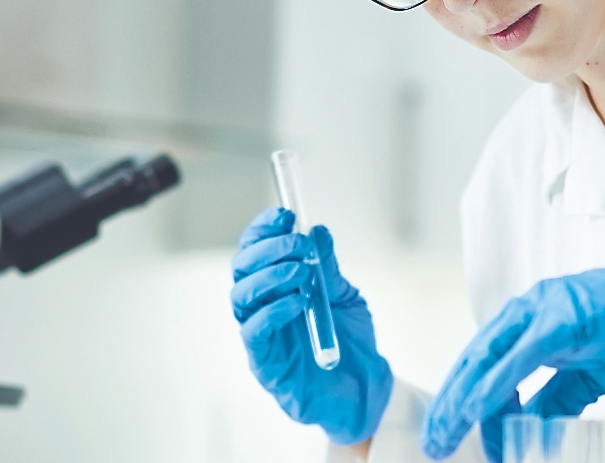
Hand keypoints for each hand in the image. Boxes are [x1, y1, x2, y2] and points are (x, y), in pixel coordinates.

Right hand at [231, 207, 393, 444]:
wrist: (364, 388)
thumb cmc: (349, 343)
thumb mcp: (344, 296)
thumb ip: (328, 267)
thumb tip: (317, 231)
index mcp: (276, 286)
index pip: (256, 250)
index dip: (263, 229)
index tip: (285, 215)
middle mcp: (261, 306)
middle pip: (242, 267)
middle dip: (268, 248)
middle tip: (298, 246)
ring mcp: (260, 334)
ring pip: (241, 296)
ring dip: (270, 276)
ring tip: (301, 273)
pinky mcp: (263, 362)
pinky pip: (254, 331)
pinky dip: (273, 311)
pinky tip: (298, 303)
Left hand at [420, 244, 604, 459]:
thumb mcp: (590, 375)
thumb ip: (555, 397)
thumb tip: (530, 427)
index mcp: (532, 322)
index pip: (484, 363)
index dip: (461, 397)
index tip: (449, 431)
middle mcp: (528, 311)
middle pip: (475, 361)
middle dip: (450, 403)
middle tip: (435, 441)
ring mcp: (544, 311)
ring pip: (487, 358)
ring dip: (463, 400)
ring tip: (447, 434)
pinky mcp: (562, 319)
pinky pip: (518, 358)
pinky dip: (494, 385)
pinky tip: (475, 411)